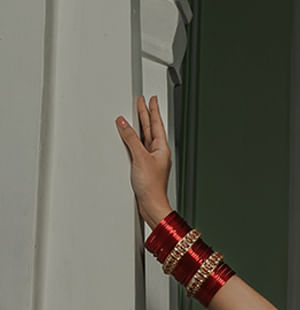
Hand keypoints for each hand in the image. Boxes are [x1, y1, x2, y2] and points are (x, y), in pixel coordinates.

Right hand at [115, 95, 170, 226]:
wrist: (151, 205)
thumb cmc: (152, 187)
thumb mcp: (140, 158)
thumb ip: (131, 139)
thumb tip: (123, 124)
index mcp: (162, 148)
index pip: (157, 124)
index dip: (153, 110)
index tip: (152, 99)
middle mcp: (157, 153)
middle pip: (150, 128)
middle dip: (146, 114)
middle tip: (142, 101)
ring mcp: (150, 160)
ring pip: (144, 137)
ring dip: (140, 125)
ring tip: (137, 112)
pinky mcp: (143, 166)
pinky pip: (138, 147)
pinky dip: (134, 138)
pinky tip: (130, 135)